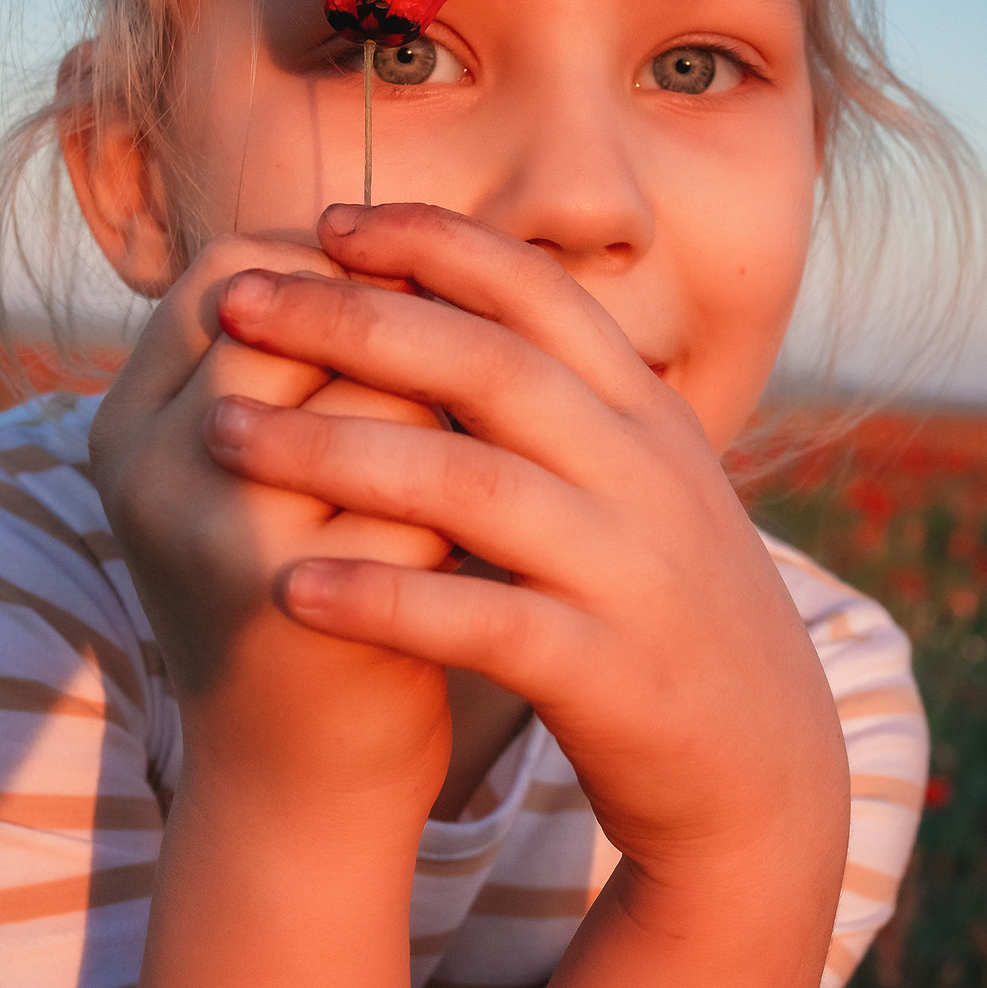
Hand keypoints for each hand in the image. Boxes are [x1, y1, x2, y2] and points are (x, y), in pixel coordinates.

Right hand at [88, 234, 456, 813]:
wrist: (303, 777)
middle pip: (300, 319)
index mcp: (127, 420)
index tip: (421, 292)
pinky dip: (469, 494)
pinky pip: (409, 495)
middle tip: (472, 363)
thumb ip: (311, 366)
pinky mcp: (280, 598)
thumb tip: (416, 237)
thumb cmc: (312, 592)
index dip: (339, 266)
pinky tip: (502, 516)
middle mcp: (145, 465)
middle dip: (402, 332)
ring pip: (366, 397)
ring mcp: (204, 528)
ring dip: (447, 406)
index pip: (235, 270)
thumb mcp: (279, 471)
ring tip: (491, 433)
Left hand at [201, 203, 848, 882]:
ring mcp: (631, 572)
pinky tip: (293, 588)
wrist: (765, 765)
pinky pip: (484, 621)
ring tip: (221, 434)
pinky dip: (387, 599)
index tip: (327, 222)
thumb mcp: (642, 484)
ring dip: (335, 451)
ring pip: (473, 484)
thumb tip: (442, 319)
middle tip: (236, 300)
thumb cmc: (664, 611)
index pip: (538, 294)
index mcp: (648, 416)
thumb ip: (563, 407)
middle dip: (352, 322)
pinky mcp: (610, 673)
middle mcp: (646, 475)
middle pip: (488, 367)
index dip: (432, 244)